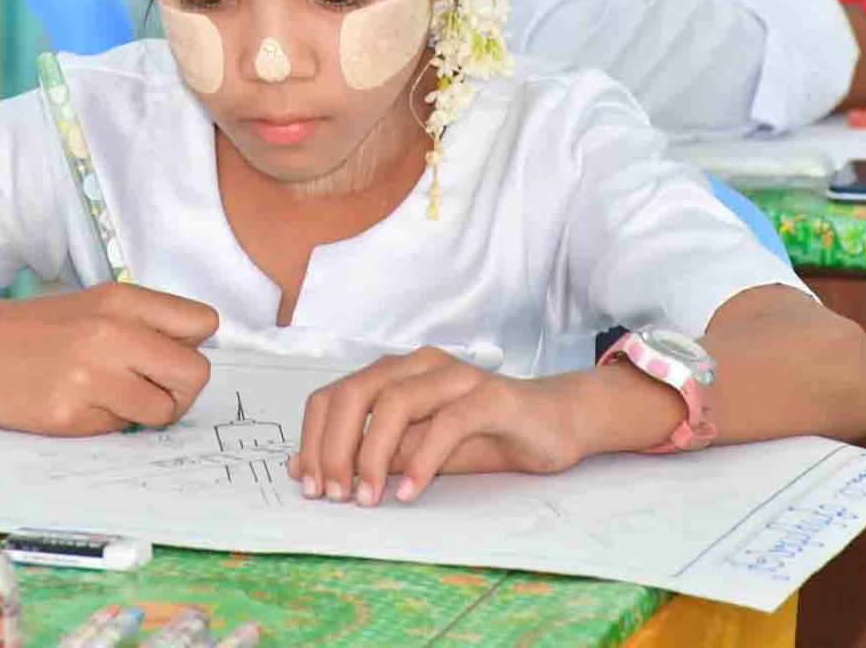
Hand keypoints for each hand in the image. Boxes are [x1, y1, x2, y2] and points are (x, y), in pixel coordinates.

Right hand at [0, 282, 217, 434]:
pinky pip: (118, 430)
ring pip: (164, 411)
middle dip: (181, 390)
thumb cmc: (37, 328)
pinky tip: (77, 405)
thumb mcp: (96, 305)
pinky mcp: (70, 415)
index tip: (168, 356)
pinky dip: (106, 424)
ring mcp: (91, 376)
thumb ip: (145, 322)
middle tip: (153, 392)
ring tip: (113, 400)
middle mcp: (113, 333)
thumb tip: (193, 354)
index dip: (192, 345)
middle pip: (196, 374)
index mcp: (123, 300)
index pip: (203, 323)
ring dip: (146, 413)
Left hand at [286, 347, 586, 505]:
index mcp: (396, 373)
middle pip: (355, 394)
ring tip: (367, 499)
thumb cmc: (485, 435)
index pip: (335, 396)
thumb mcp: (417, 450)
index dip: (313, 439)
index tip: (309, 484)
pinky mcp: (491, 396)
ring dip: (372, 456)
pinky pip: (447, 423)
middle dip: (334, 448)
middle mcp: (420, 366)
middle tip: (333, 495)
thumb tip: (309, 469)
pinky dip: (422, 460)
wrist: (556, 423)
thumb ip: (372, 454)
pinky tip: (411, 492)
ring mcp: (456, 376)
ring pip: (394, 402)